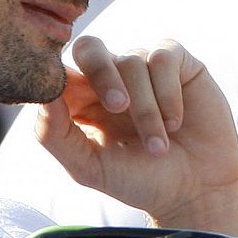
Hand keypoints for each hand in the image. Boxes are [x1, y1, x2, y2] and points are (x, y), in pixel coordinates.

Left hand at [33, 36, 237, 234]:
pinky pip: (163, 58)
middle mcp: (110, 77)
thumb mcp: (89, 168)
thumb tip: (41, 97)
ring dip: (145, 108)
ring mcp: (143, 67)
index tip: (70, 104)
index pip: (60, 72)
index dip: (62, 79)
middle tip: (117, 107)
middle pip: (90, 48)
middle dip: (102, 74)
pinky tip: (175, 122)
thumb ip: (55, 135)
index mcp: (81, 99)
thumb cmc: (139, 180)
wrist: (196, 189)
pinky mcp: (178, 63)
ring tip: (159, 146)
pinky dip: (168, 93)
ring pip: (132, 62)